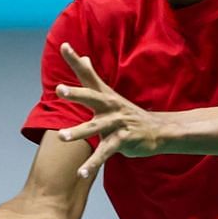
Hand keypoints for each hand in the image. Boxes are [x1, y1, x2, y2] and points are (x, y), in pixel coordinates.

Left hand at [53, 43, 171, 178]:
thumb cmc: (127, 113)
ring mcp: (116, 124)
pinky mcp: (122, 141)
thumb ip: (92, 77)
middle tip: (60, 90)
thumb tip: (83, 58)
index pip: (88, 75)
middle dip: (76, 93)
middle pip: (92, 97)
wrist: (158, 131)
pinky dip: (92, 164)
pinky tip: (80, 173)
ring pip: (95, 127)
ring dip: (78, 132)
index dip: (76, 60)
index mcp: (104, 95)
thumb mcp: (109, 94)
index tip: (64, 45)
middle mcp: (110, 106)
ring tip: (61, 137)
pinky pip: (104, 154)